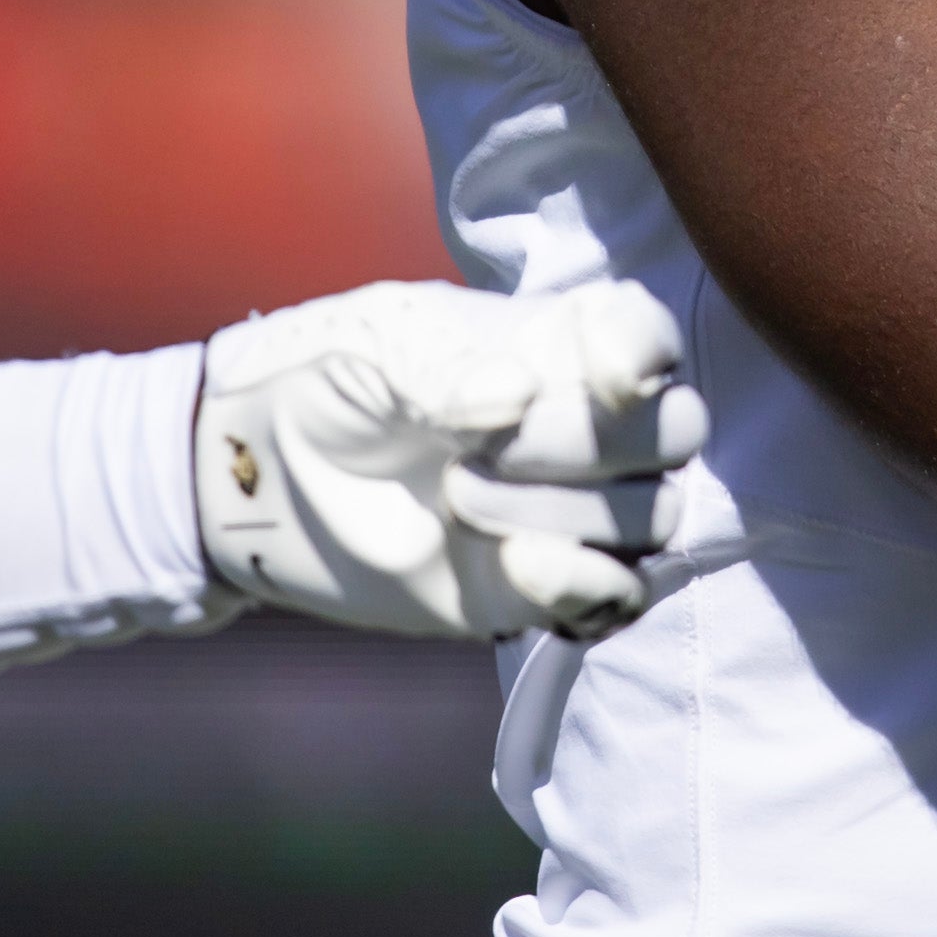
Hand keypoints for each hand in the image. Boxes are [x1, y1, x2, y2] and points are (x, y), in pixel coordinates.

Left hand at [197, 278, 707, 641]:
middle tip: (484, 448)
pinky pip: (620, 598)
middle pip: (675, 433)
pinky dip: (583, 585)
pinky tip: (516, 566)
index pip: (647, 337)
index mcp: (557, 339)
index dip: (644, 355)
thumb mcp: (380, 349)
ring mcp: (573, 509)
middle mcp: (585, 421)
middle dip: (588, 444)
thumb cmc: (328, 380)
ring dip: (564, 513)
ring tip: (458, 497)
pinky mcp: (544, 589)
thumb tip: (517, 396)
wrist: (261, 476)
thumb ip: (452, 368)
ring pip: (654, 518)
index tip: (605, 376)